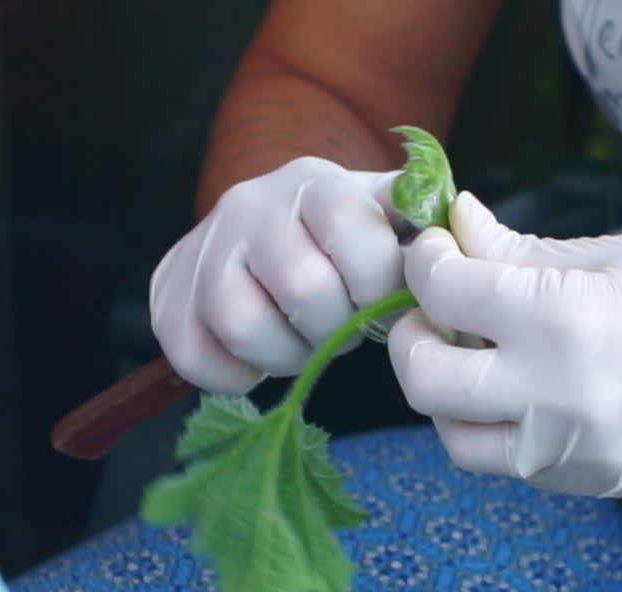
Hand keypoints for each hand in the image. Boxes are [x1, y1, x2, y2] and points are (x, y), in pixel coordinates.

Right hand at [151, 157, 403, 392]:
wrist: (262, 222)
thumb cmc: (342, 235)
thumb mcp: (385, 214)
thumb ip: (421, 225)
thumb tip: (453, 237)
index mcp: (318, 184)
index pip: (358, 238)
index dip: (378, 289)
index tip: (379, 302)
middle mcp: (252, 204)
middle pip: (302, 288)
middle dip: (334, 328)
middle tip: (340, 329)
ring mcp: (205, 248)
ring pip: (242, 323)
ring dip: (283, 354)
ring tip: (300, 343)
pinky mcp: (168, 293)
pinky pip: (195, 355)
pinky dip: (232, 376)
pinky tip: (256, 359)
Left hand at [387, 192, 621, 496]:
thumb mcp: (602, 253)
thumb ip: (512, 250)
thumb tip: (450, 224)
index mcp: (565, 321)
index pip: (445, 293)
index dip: (425, 262)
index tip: (434, 251)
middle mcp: (561, 398)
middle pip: (427, 382)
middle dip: (412, 337)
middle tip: (431, 310)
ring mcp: (579, 453)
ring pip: (458, 440)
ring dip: (449, 395)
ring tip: (475, 357)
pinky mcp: (597, 482)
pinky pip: (515, 461)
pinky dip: (501, 425)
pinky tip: (524, 388)